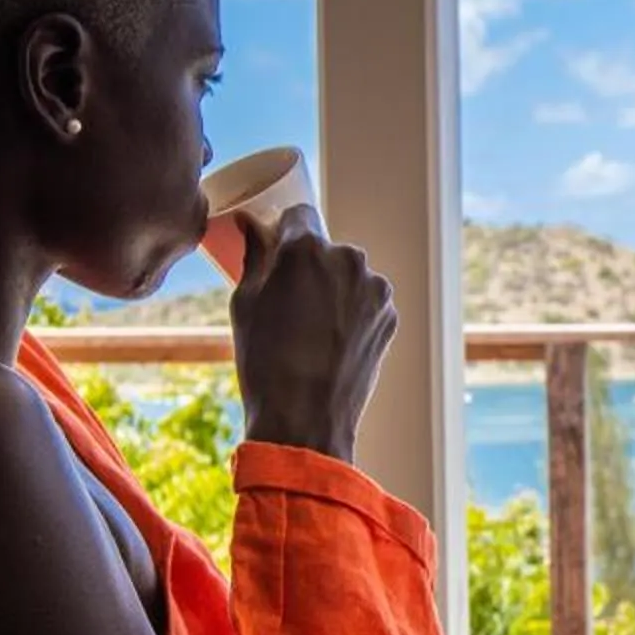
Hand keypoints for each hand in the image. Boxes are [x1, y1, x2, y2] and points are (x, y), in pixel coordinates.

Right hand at [229, 203, 396, 457]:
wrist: (305, 420)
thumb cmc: (264, 361)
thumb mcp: (245, 303)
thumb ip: (254, 255)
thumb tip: (250, 223)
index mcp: (306, 248)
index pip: (299, 214)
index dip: (285, 232)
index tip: (277, 252)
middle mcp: (348, 259)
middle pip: (326, 248)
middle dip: (310, 265)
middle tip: (290, 304)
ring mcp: (374, 289)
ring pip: (349, 275)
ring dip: (334, 289)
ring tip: (312, 331)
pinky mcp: (389, 316)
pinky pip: (366, 301)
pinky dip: (352, 313)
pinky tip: (332, 343)